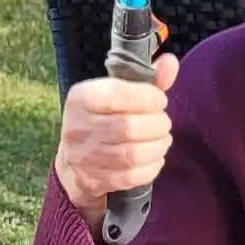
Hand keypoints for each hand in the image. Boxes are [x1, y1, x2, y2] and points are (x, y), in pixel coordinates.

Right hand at [54, 52, 177, 230]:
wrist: (74, 162)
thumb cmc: (103, 119)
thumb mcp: (117, 93)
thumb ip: (147, 79)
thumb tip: (170, 63)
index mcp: (81, 98)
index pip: (114, 95)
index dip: (145, 98)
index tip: (160, 101)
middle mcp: (77, 127)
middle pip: (127, 127)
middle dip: (156, 125)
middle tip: (164, 123)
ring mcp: (83, 157)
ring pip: (131, 154)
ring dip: (157, 147)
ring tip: (163, 140)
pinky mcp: (93, 181)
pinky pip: (130, 177)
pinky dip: (150, 168)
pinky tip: (155, 158)